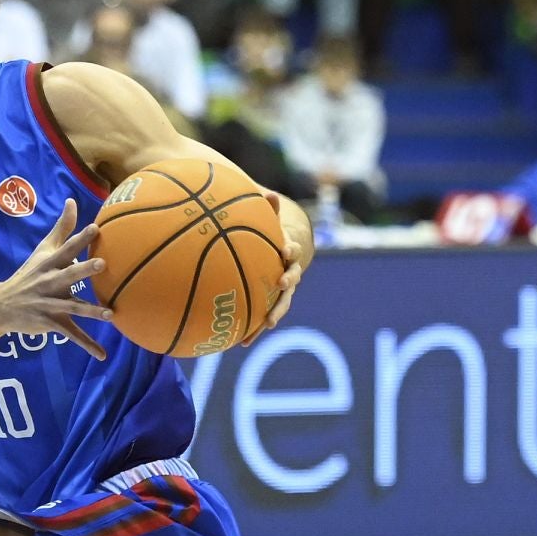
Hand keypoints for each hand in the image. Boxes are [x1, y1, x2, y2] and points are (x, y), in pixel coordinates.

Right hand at [0, 198, 112, 358]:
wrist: (3, 306)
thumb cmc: (29, 274)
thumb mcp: (43, 250)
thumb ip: (61, 227)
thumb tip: (72, 200)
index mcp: (50, 264)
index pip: (66, 248)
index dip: (80, 239)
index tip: (96, 227)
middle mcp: (50, 283)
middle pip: (69, 275)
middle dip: (84, 270)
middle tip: (101, 264)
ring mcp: (50, 304)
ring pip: (73, 307)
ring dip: (91, 311)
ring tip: (110, 314)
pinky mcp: (52, 323)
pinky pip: (72, 335)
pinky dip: (87, 345)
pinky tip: (102, 355)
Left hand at [262, 196, 312, 331]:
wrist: (284, 255)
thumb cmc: (272, 235)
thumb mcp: (270, 222)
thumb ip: (269, 210)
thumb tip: (268, 191)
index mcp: (289, 253)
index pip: (294, 250)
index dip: (292, 249)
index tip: (286, 250)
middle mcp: (291, 273)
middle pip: (293, 280)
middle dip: (288, 283)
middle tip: (282, 283)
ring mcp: (283, 292)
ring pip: (282, 304)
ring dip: (275, 313)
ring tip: (267, 324)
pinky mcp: (272, 305)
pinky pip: (263, 318)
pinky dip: (255, 330)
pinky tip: (241, 343)